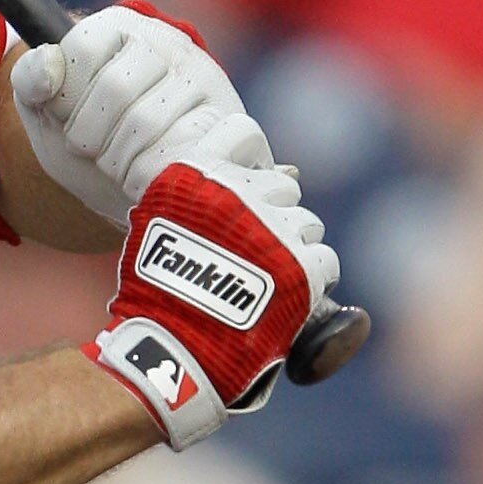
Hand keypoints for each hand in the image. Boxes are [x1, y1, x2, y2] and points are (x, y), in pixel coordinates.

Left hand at [8, 0, 268, 228]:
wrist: (150, 195)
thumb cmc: (95, 146)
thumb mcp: (48, 115)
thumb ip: (31, 83)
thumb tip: (46, 67)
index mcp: (121, 27)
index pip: (81, 48)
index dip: (65, 98)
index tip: (70, 118)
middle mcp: (170, 42)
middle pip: (114, 89)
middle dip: (89, 137)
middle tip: (95, 152)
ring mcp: (207, 79)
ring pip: (147, 123)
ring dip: (119, 162)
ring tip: (120, 167)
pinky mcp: (235, 122)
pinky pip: (187, 147)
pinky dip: (153, 177)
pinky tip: (150, 181)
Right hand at [92, 156, 335, 448]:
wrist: (170, 350)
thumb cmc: (156, 294)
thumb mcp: (157, 226)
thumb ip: (199, 197)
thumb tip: (274, 173)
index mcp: (194, 174)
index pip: (243, 133)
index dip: (250, 162)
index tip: (245, 188)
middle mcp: (236, 191)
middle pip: (283, 186)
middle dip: (273, 214)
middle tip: (252, 252)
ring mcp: (271, 228)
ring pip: (309, 223)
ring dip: (296, 246)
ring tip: (269, 279)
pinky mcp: (300, 267)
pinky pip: (326, 260)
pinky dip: (314, 277)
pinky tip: (291, 295)